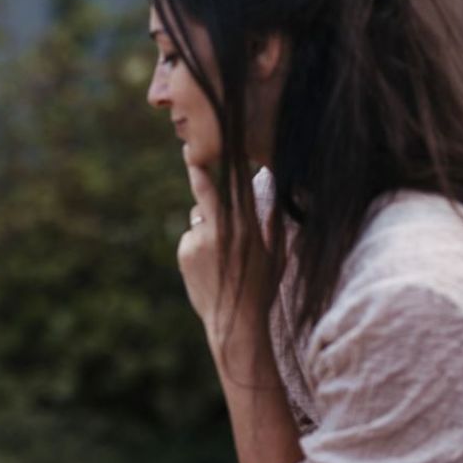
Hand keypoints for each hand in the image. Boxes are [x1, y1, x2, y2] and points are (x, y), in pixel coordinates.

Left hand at [177, 147, 267, 350]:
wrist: (235, 321)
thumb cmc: (262, 288)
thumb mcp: (276, 255)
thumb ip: (273, 224)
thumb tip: (277, 197)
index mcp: (248, 226)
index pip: (237, 186)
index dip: (228, 162)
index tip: (222, 141)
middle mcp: (223, 229)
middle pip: (206, 190)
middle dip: (198, 171)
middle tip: (188, 153)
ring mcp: (200, 240)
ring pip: (198, 217)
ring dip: (206, 225)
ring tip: (220, 254)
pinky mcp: (185, 251)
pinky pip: (190, 237)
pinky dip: (196, 244)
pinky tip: (208, 265)